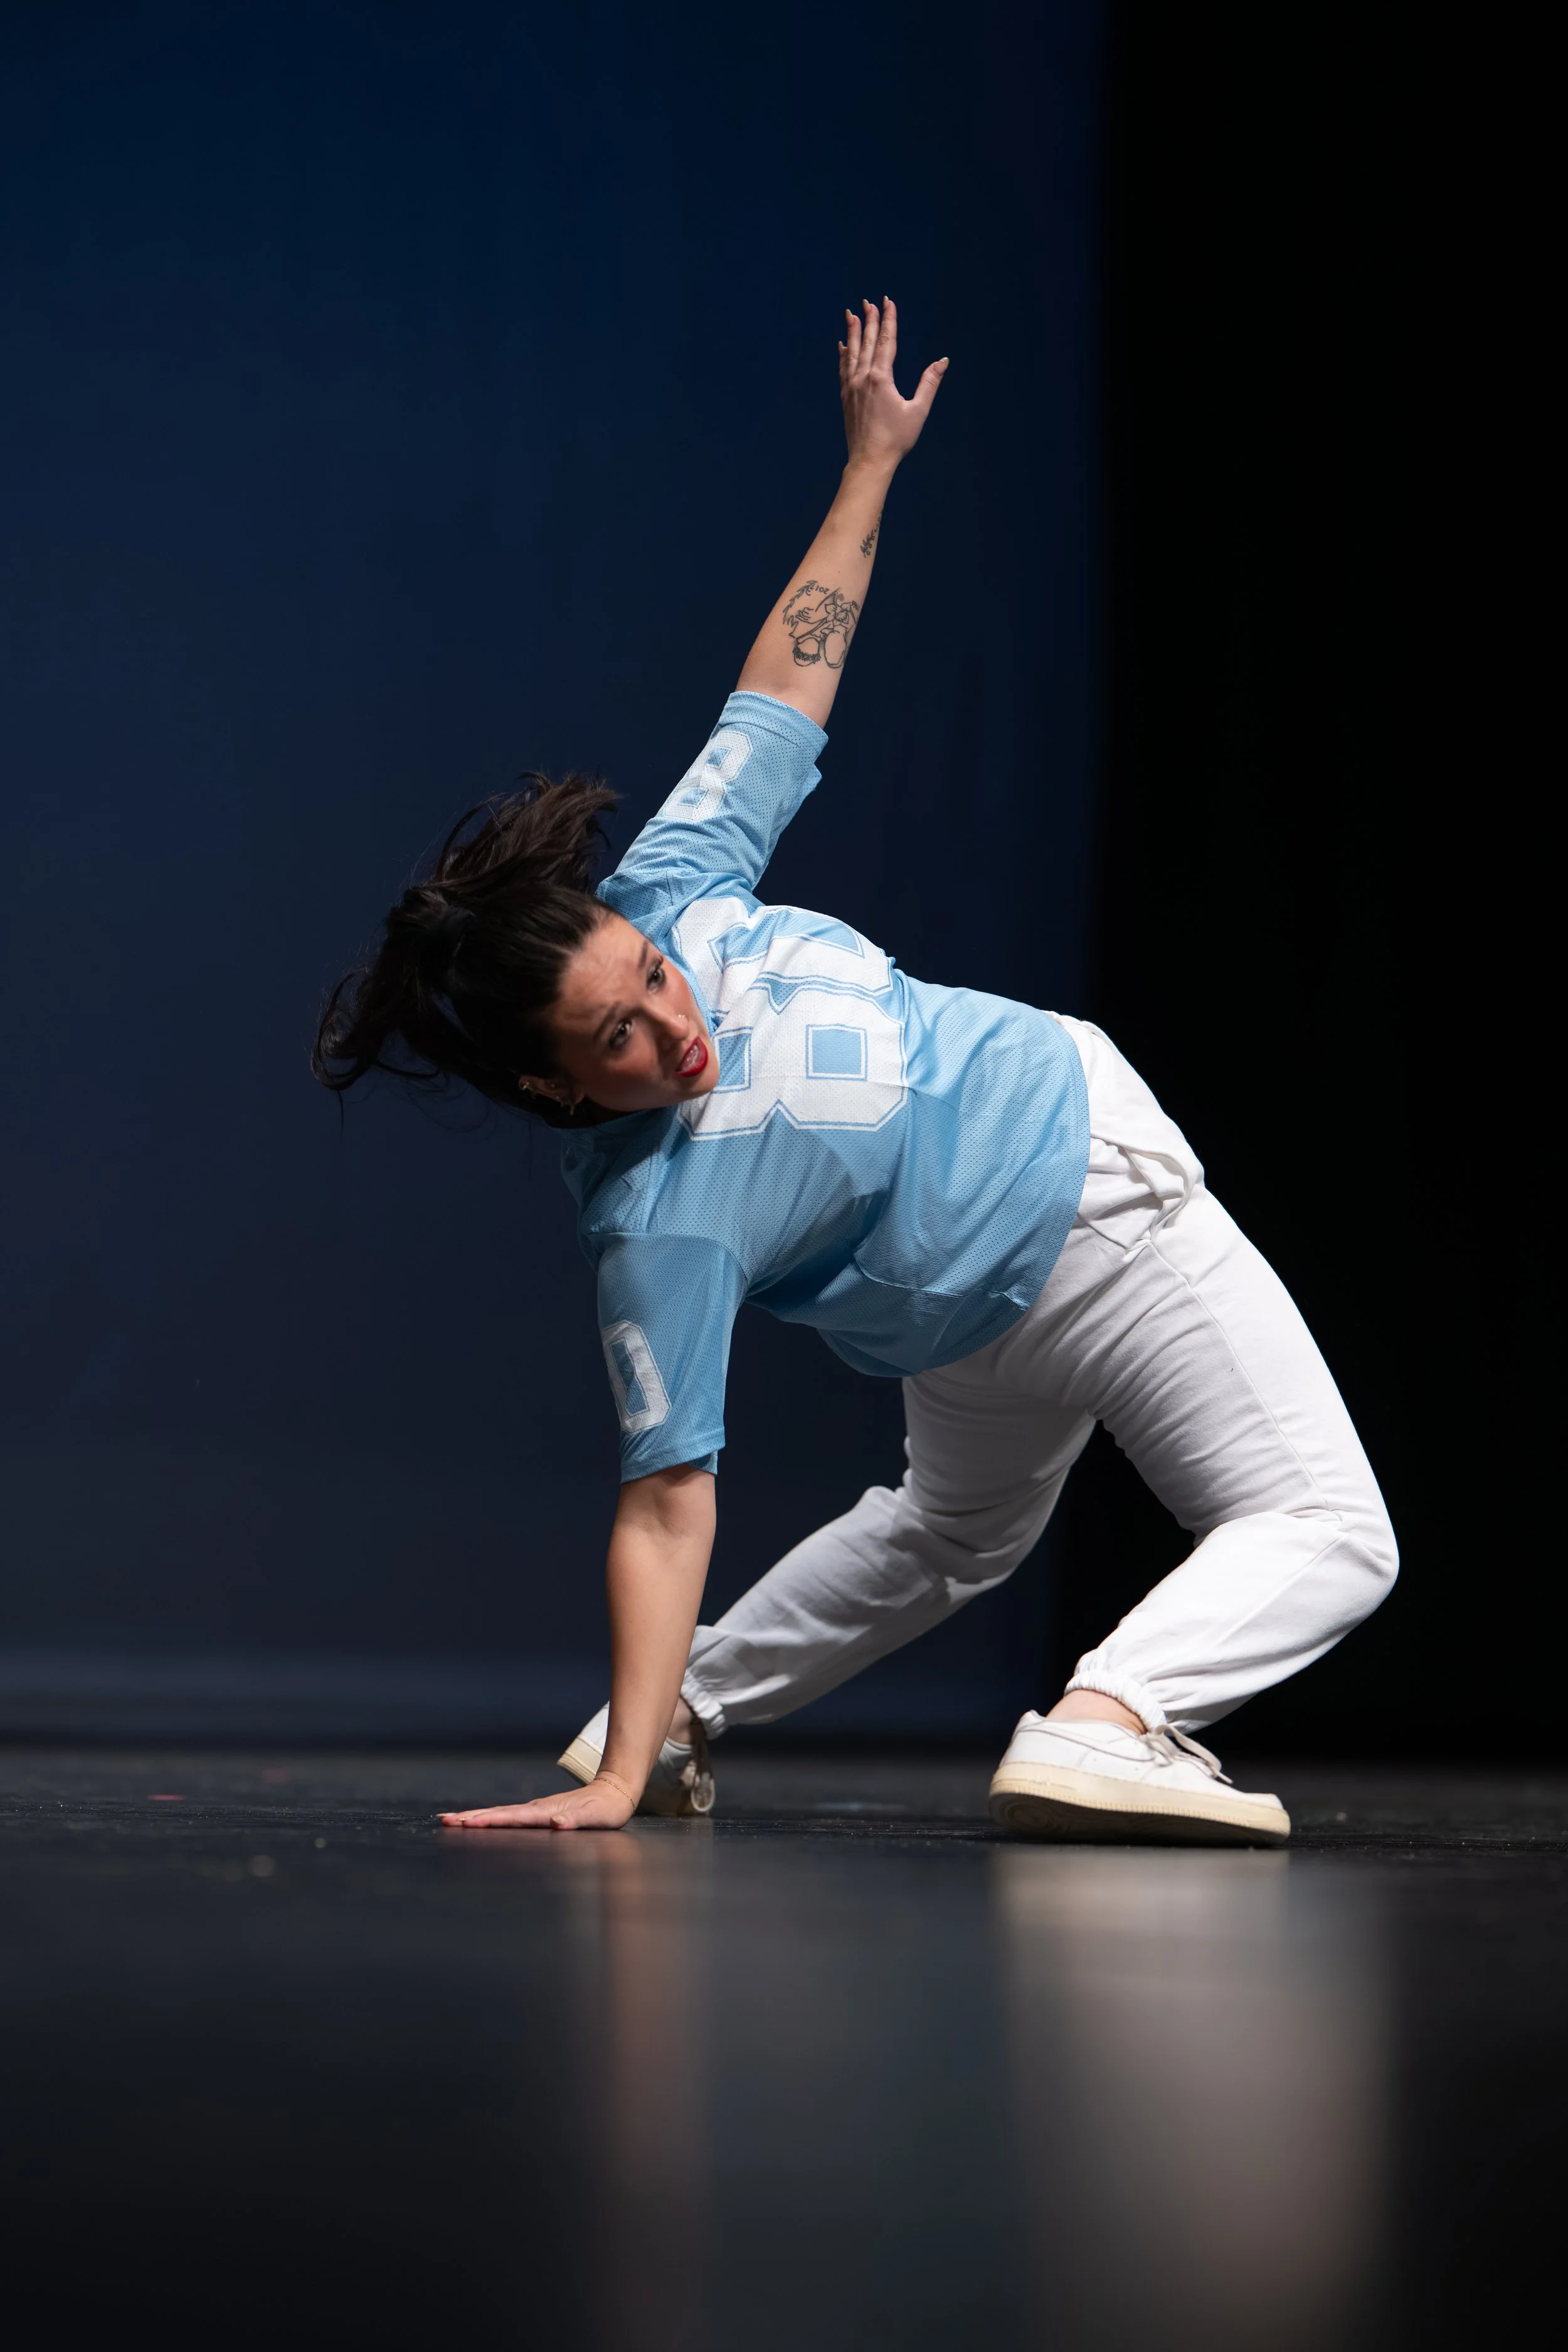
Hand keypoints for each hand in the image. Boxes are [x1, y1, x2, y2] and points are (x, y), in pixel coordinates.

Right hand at [440, 1775, 636, 1831]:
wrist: (613, 1792)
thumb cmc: (605, 1810)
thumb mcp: (595, 1818)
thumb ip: (576, 1820)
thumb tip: (556, 1823)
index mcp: (544, 1812)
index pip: (510, 1817)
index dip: (487, 1821)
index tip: (464, 1823)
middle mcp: (536, 1809)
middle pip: (498, 1813)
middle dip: (471, 1818)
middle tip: (445, 1821)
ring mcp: (536, 1810)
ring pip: (501, 1814)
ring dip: (477, 1817)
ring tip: (454, 1821)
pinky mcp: (539, 1813)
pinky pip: (510, 1816)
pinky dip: (491, 1818)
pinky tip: (481, 1822)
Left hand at [839, 298, 946, 472]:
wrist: (869, 461)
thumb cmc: (896, 439)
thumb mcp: (918, 411)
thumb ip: (929, 383)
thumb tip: (943, 361)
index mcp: (881, 378)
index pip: (886, 341)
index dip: (888, 320)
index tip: (888, 302)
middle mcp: (863, 378)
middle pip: (867, 342)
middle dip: (869, 319)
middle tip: (869, 301)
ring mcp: (851, 387)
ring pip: (852, 352)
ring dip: (853, 332)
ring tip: (852, 314)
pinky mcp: (846, 398)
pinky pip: (843, 369)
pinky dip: (844, 354)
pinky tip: (843, 346)